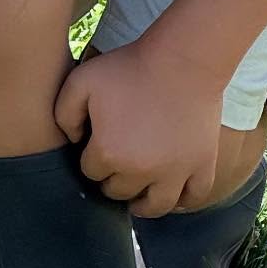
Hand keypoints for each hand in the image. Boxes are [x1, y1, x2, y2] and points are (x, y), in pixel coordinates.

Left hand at [54, 44, 221, 216]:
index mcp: (109, 153)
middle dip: (112, 180)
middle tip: (114, 167)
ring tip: (137, 198)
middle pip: (119, 191)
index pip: (91, 172)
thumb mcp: (81, 82)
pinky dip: (183, 201)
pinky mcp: (202, 165)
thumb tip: (73, 140)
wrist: (181, 61)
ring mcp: (175, 172)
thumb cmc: (129, 68)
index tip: (95, 147)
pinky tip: (172, 194)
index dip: (90, 158)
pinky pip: (194, 197)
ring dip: (142, 205)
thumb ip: (64, 114)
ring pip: (155, 207)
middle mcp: (141, 171)